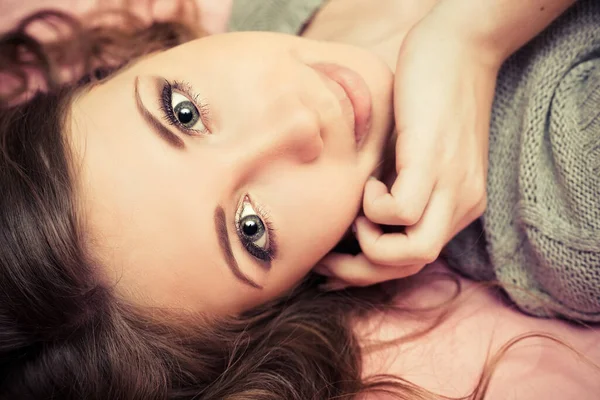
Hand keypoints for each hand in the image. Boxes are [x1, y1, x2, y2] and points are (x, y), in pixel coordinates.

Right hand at [318, 19, 498, 287]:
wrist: (458, 46)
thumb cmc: (428, 99)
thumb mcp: (412, 159)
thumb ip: (395, 190)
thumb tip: (352, 218)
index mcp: (456, 207)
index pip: (414, 264)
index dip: (369, 275)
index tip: (332, 267)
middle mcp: (462, 204)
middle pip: (414, 267)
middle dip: (361, 274)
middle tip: (327, 260)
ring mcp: (453, 184)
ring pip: (417, 252)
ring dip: (372, 244)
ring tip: (357, 213)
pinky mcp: (434, 158)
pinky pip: (404, 211)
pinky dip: (376, 207)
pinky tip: (370, 181)